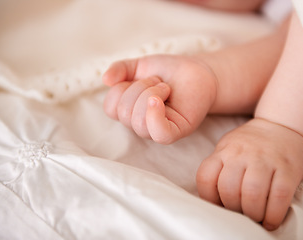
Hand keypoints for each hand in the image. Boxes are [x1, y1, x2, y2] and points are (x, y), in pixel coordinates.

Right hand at [102, 55, 217, 143]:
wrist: (197, 71)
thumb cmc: (168, 71)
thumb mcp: (139, 66)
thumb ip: (120, 70)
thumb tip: (105, 80)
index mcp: (129, 111)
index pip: (110, 108)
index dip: (121, 88)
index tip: (141, 79)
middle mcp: (141, 123)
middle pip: (123, 113)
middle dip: (140, 88)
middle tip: (158, 82)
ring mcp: (157, 129)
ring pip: (138, 121)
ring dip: (151, 94)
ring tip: (165, 88)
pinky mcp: (176, 131)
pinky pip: (159, 133)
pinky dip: (155, 115)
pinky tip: (159, 100)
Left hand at [196, 118, 302, 229]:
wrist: (284, 124)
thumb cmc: (253, 142)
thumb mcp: (229, 147)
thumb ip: (220, 167)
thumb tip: (214, 199)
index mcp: (225, 150)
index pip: (206, 177)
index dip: (209, 198)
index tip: (218, 206)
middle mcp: (242, 154)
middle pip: (228, 190)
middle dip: (233, 209)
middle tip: (240, 213)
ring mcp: (266, 160)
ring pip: (252, 194)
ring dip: (252, 213)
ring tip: (255, 217)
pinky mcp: (288, 169)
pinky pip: (279, 197)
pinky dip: (273, 215)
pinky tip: (270, 220)